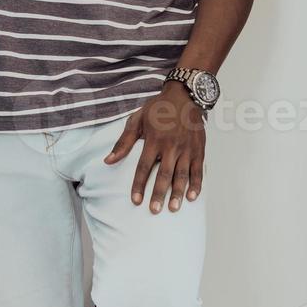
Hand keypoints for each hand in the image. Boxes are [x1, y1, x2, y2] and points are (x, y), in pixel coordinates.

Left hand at [104, 81, 205, 213]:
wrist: (184, 96)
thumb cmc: (157, 108)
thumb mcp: (137, 120)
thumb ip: (123, 142)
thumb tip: (108, 160)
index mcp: (154, 139)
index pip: (144, 166)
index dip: (139, 184)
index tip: (135, 200)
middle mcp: (171, 145)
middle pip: (164, 173)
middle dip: (159, 193)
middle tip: (154, 210)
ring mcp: (187, 148)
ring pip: (182, 174)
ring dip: (178, 192)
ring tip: (173, 208)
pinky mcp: (199, 148)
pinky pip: (198, 169)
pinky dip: (197, 183)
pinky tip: (192, 196)